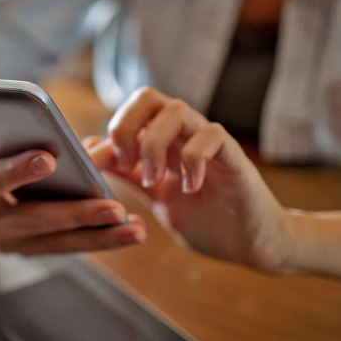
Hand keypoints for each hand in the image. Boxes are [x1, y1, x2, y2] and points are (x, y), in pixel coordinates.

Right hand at [0, 117, 146, 254]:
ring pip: (57, 243)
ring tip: (136, 229)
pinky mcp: (30, 248)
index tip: (48, 159)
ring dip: (99, 237)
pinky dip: (98, 240)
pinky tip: (130, 232)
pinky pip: (66, 246)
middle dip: (76, 215)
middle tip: (114, 209)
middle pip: (34, 221)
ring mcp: (8, 242)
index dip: (17, 171)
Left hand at [85, 87, 294, 272]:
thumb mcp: (156, 197)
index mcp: (164, 141)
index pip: (129, 114)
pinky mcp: (233, 157)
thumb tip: (90, 152)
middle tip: (126, 164)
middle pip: (148, 96)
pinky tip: (188, 187)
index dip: (105, 136)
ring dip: (155, 145)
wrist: (250, 244)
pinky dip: (192, 159)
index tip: (96, 168)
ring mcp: (210, 142)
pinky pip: (212, 135)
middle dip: (126, 126)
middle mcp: (185, 134)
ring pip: (176, 110)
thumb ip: (128, 174)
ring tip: (155, 181)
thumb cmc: (206, 219)